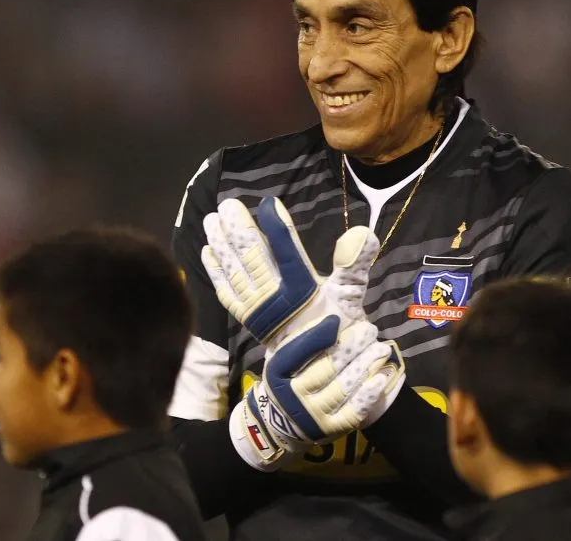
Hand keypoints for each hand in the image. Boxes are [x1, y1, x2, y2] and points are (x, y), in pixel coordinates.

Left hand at [201, 196, 374, 349]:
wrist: (316, 366)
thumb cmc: (335, 322)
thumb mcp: (351, 294)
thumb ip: (354, 263)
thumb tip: (362, 232)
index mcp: (305, 290)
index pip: (289, 253)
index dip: (278, 227)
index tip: (269, 203)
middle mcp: (278, 299)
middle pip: (254, 258)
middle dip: (239, 230)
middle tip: (228, 205)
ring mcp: (258, 309)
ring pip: (235, 271)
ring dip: (222, 245)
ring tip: (212, 220)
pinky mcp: (246, 318)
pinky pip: (226, 292)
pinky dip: (216, 272)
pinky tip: (208, 251)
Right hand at [230, 313, 403, 470]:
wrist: (280, 425)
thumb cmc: (288, 381)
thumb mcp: (283, 359)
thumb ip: (301, 340)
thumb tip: (331, 317)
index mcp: (277, 373)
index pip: (296, 352)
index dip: (317, 335)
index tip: (337, 319)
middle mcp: (293, 396)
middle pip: (327, 367)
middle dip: (352, 346)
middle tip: (369, 330)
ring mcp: (313, 415)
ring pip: (343, 387)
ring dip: (365, 365)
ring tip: (381, 349)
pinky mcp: (331, 429)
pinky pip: (353, 411)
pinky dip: (367, 394)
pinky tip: (380, 377)